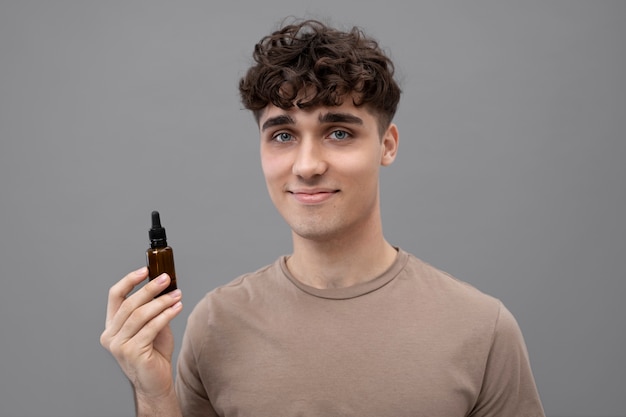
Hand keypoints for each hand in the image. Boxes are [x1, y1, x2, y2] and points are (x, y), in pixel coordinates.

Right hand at [100, 267, 182, 398]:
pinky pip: (151, 328)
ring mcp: (119, 345)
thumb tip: (165, 286)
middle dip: (150, 288)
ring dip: (161, 302)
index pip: (114, 296)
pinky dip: (166, 315)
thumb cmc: (154, 353)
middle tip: (167, 279)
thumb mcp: (152, 325)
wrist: (155, 382)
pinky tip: (177, 308)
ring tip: (177, 295)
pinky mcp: (132, 352)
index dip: (129, 280)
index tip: (145, 270)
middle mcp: (111, 335)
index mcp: (112, 326)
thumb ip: (153, 309)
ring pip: (140, 315)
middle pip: (129, 304)